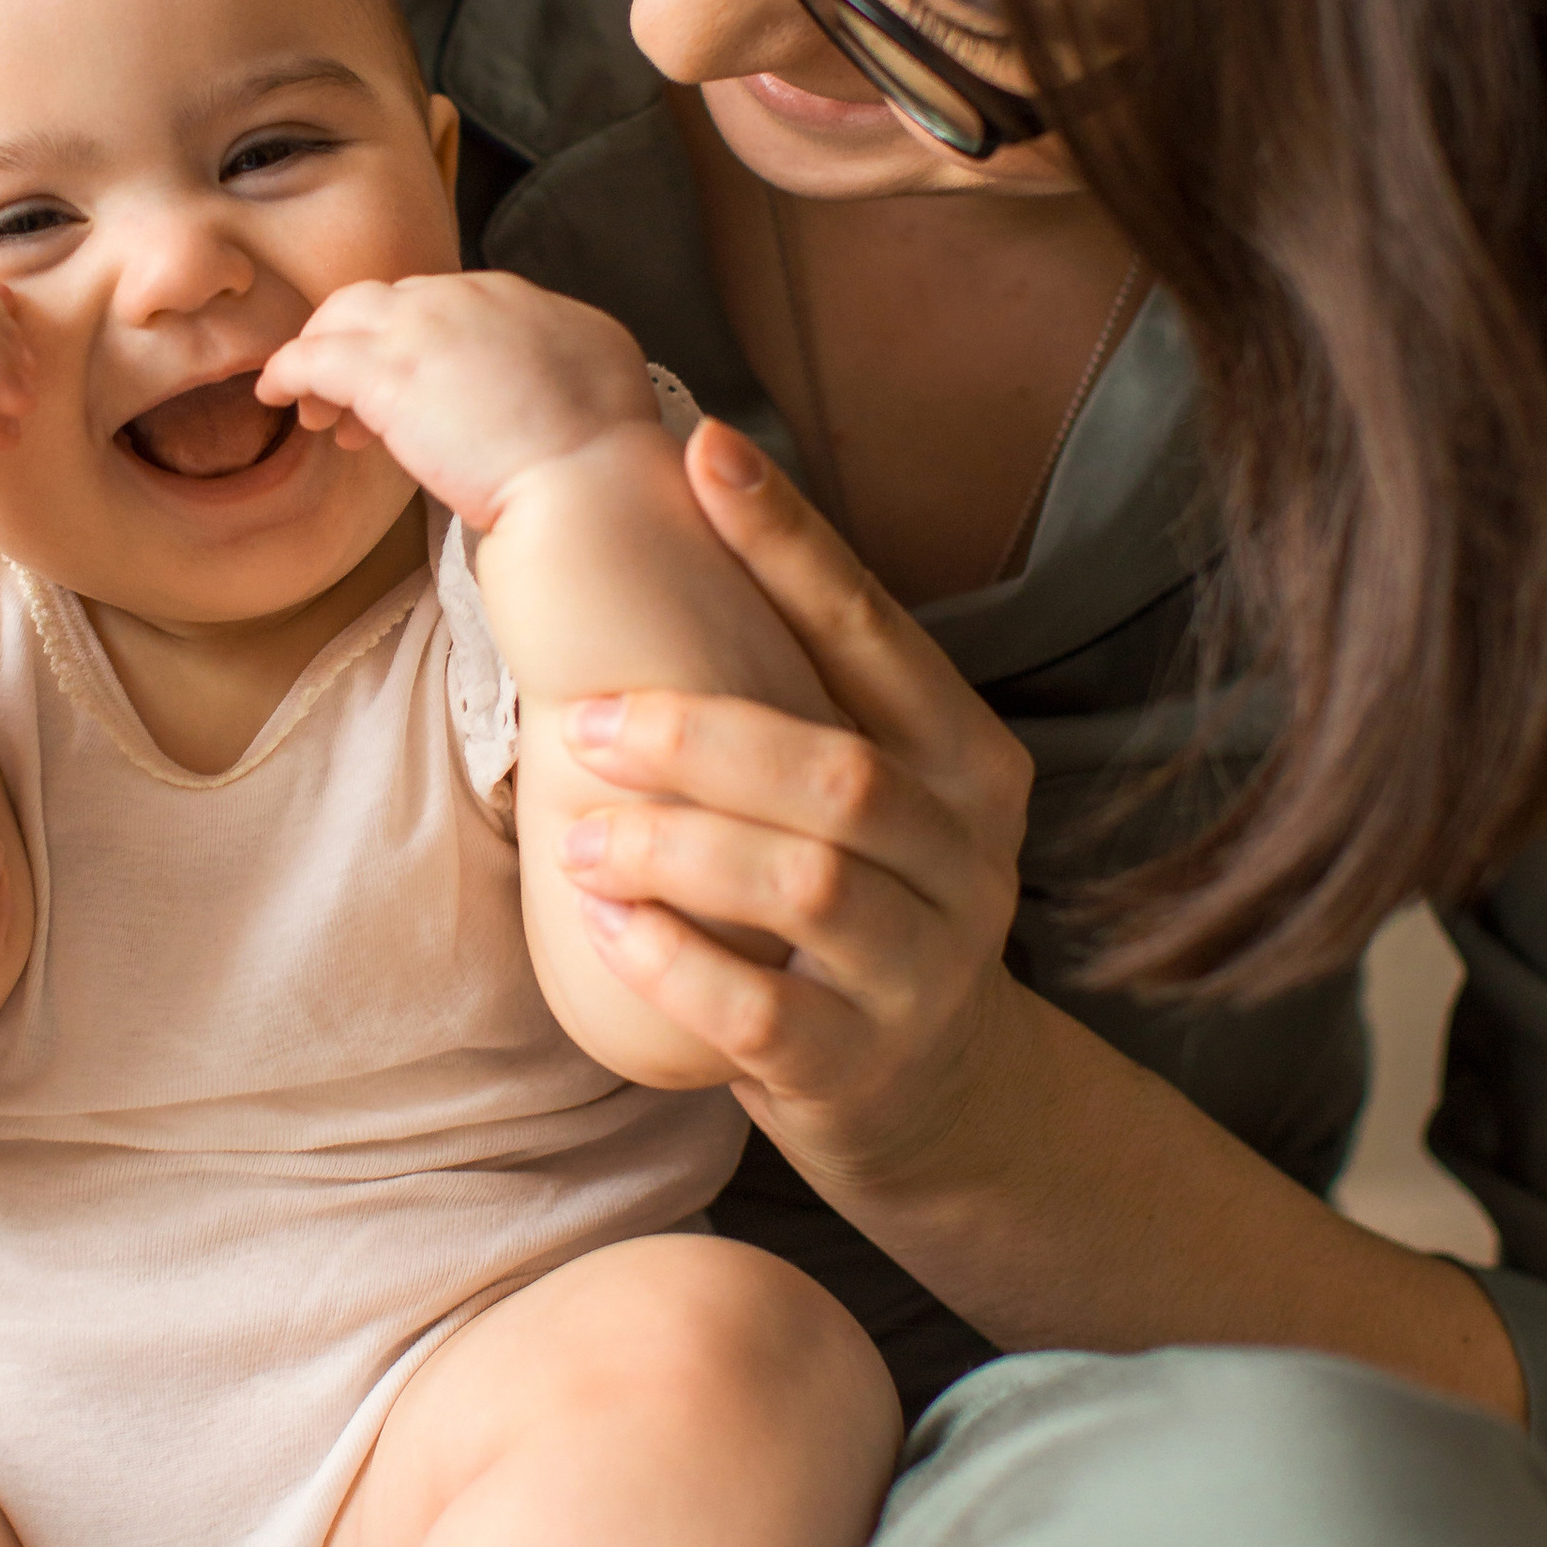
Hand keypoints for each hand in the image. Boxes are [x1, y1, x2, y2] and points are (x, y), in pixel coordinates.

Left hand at [256, 273, 655, 531]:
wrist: (589, 483)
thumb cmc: (603, 459)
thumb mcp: (599, 380)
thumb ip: (554, 366)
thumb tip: (539, 382)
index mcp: (522, 301)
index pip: (448, 306)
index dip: (420, 346)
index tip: (417, 391)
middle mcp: (469, 297)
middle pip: (391, 301)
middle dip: (367, 345)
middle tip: (353, 403)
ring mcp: (424, 329)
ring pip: (345, 318)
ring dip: (325, 357)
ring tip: (314, 410)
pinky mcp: (385, 373)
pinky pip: (313, 357)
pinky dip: (287, 370)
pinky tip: (276, 394)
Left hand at [554, 424, 1034, 1214]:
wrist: (936, 1094)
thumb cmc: (859, 900)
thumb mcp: (861, 792)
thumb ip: (796, 692)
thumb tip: (667, 505)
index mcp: (965, 756)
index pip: (874, 629)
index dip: (790, 542)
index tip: (703, 452)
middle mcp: (969, 854)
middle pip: (838, 774)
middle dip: (698, 738)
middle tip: (583, 723)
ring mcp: (926, 967)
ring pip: (804, 887)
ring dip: (673, 852)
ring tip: (576, 842)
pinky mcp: (863, 1065)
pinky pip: (761, 1013)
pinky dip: (673, 964)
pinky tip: (608, 928)